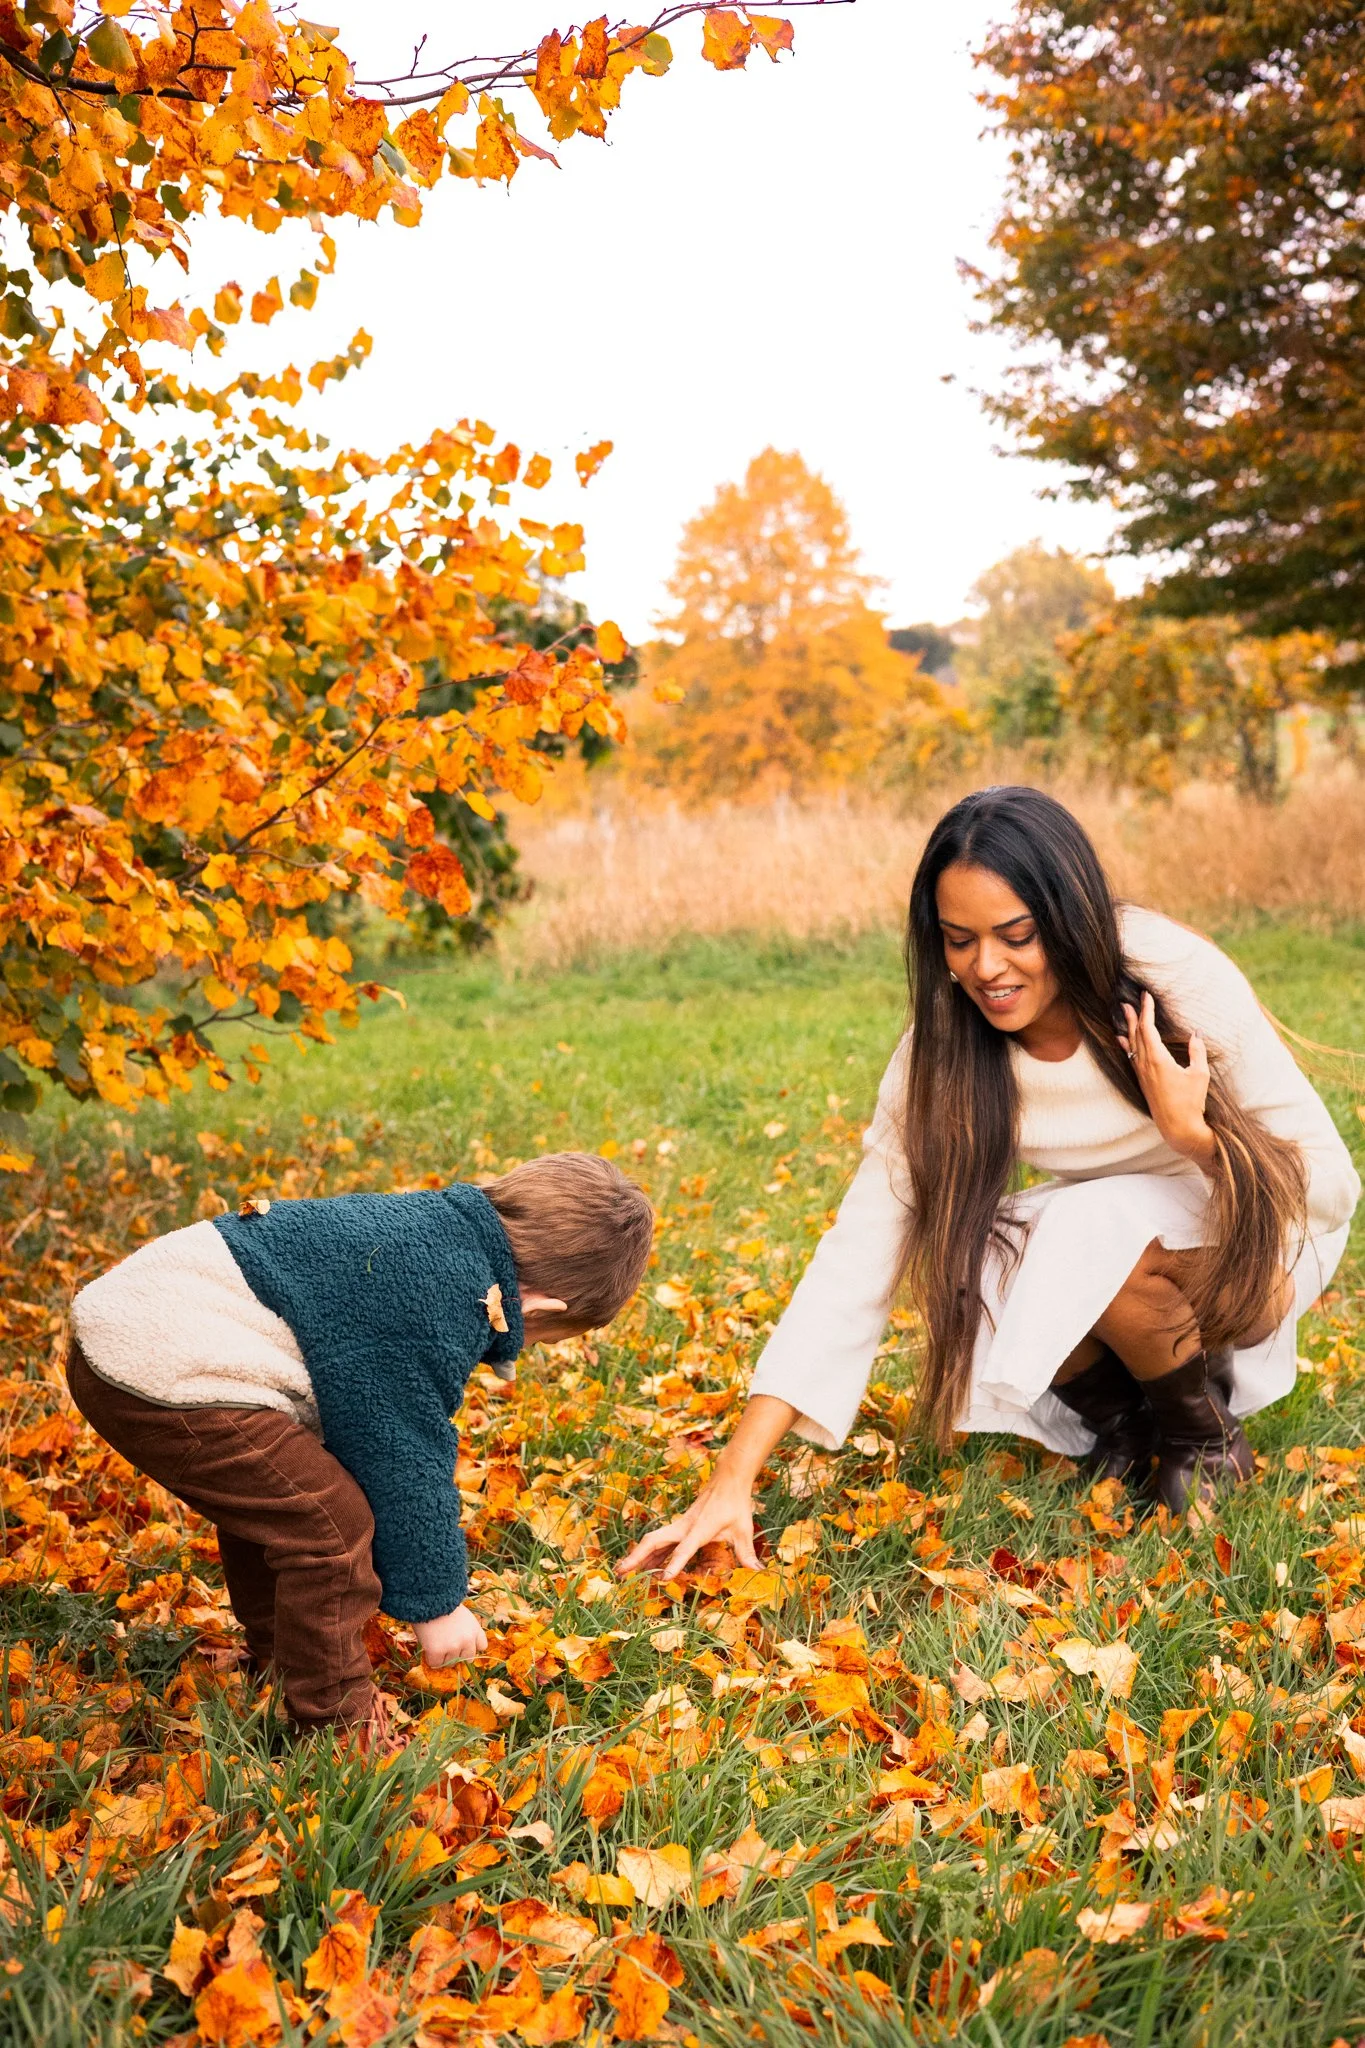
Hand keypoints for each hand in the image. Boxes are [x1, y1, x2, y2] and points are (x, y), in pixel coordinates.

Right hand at [414, 1603, 487, 1669]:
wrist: (429, 1600)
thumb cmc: (444, 1604)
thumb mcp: (464, 1615)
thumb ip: (467, 1630)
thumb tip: (462, 1647)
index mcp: (475, 1630)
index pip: (482, 1646)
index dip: (472, 1646)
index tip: (464, 1644)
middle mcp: (467, 1641)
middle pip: (467, 1659)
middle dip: (458, 1655)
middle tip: (447, 1646)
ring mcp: (453, 1648)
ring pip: (450, 1663)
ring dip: (443, 1657)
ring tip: (436, 1642)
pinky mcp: (437, 1652)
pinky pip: (435, 1664)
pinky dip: (431, 1658)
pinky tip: (428, 1647)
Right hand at [615, 1474, 759, 1579]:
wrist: (727, 1480)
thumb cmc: (735, 1504)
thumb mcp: (744, 1529)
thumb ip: (747, 1553)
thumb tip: (759, 1571)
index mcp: (700, 1528)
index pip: (685, 1548)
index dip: (675, 1563)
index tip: (664, 1579)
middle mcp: (684, 1527)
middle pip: (654, 1541)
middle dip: (637, 1557)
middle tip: (620, 1573)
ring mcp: (679, 1526)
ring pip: (653, 1541)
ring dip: (638, 1556)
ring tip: (622, 1572)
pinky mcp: (680, 1527)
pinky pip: (661, 1542)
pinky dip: (650, 1554)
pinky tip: (644, 1567)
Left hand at [1119, 991, 1214, 1165]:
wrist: (1178, 1127)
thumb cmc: (1191, 1102)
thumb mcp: (1199, 1074)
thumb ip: (1197, 1051)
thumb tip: (1196, 1033)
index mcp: (1158, 1059)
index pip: (1148, 1028)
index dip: (1146, 1011)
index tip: (1145, 996)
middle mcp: (1145, 1065)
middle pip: (1136, 1034)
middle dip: (1133, 1016)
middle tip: (1128, 1001)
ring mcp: (1142, 1073)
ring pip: (1132, 1044)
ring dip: (1128, 1027)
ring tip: (1123, 1013)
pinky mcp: (1142, 1081)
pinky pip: (1131, 1057)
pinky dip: (1126, 1045)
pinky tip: (1122, 1039)